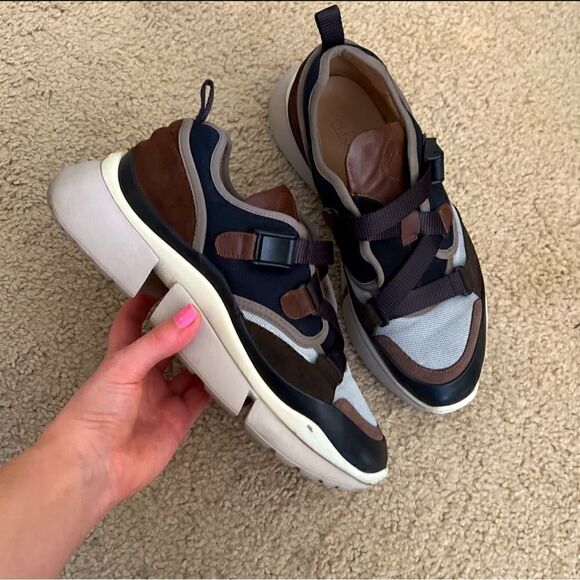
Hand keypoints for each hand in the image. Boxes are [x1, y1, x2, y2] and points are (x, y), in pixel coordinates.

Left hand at [39, 293, 209, 514]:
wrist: (92, 467)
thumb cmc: (89, 419)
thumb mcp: (124, 367)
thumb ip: (158, 342)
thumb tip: (186, 318)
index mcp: (122, 360)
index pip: (133, 323)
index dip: (144, 304)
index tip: (162, 287)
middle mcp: (142, 378)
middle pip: (167, 347)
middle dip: (184, 332)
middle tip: (204, 315)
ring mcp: (160, 400)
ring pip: (188, 371)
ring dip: (202, 359)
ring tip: (219, 341)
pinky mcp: (176, 420)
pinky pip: (200, 399)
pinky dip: (213, 388)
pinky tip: (222, 377)